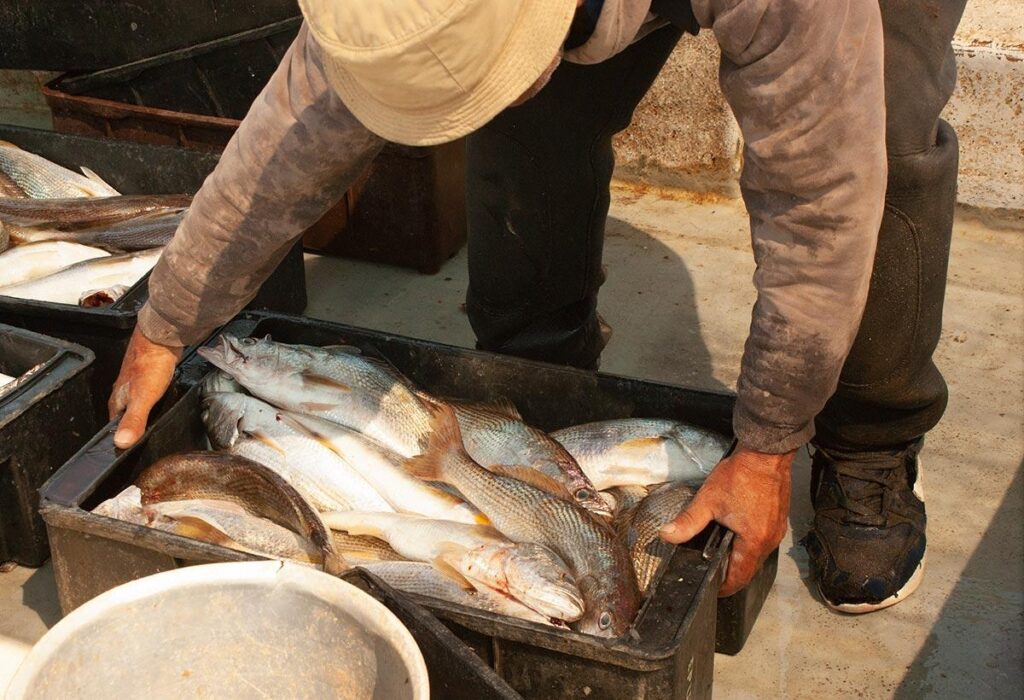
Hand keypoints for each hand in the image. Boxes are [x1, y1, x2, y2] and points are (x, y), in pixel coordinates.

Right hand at [108, 327, 183, 448]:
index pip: (114, 428)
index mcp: (117, 401)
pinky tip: (162, 404)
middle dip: (133, 428)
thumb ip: (134, 421)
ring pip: (135, 405)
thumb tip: (121, 443)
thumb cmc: (150, 365)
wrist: (162, 338)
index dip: (122, 440)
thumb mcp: (143, 398)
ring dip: (142, 415)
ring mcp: (135, 384)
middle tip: (145, 441)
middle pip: (124, 417)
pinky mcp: (148, 376)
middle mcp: (123, 392)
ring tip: (152, 426)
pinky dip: (153, 402)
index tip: (130, 453)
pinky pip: (147, 395)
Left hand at [660, 446, 793, 596]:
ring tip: (722, 555)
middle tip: (713, 572)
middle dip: (732, 573)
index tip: (713, 589)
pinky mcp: (779, 520)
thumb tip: (668, 535)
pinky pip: (764, 541)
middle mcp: (770, 540)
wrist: (766, 454)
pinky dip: (750, 544)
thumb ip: (688, 521)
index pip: (740, 577)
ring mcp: (777, 530)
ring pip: (757, 556)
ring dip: (741, 558)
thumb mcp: (708, 500)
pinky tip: (737, 536)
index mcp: (754, 541)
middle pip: (750, 569)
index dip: (725, 586)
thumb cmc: (741, 475)